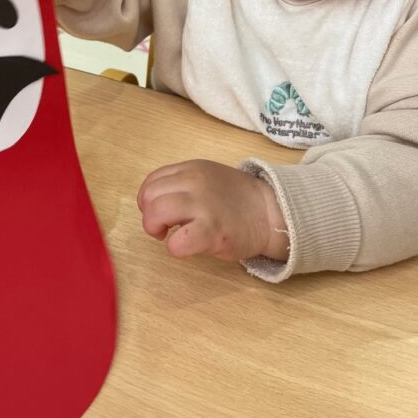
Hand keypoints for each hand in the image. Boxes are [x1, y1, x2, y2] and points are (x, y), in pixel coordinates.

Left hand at [137, 159, 288, 262]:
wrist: (269, 211)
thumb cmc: (235, 199)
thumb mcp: (206, 177)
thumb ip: (181, 183)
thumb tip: (153, 202)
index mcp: (191, 169)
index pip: (151, 182)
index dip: (148, 201)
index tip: (161, 212)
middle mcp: (194, 182)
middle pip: (149, 197)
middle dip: (150, 216)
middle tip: (165, 226)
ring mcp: (203, 206)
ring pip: (156, 213)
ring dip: (156, 229)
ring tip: (170, 235)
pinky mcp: (212, 232)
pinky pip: (177, 242)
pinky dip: (175, 248)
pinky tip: (185, 247)